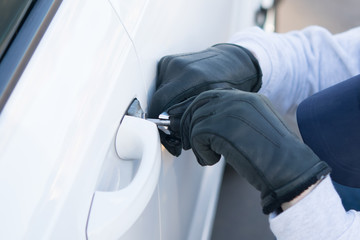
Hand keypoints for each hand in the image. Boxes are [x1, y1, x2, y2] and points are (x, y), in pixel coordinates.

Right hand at [148, 44, 261, 155]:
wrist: (232, 59)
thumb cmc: (229, 83)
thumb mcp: (215, 102)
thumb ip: (193, 115)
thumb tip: (174, 131)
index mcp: (193, 76)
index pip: (163, 103)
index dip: (163, 120)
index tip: (167, 131)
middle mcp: (179, 67)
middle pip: (158, 98)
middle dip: (162, 115)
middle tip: (172, 126)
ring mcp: (173, 62)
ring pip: (159, 91)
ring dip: (165, 104)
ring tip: (179, 112)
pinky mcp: (169, 60)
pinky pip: (162, 83)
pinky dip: (168, 93)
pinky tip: (181, 97)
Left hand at [180, 89, 330, 213]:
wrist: (289, 169)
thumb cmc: (276, 157)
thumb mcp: (256, 129)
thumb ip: (235, 121)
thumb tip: (205, 124)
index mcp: (249, 98)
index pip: (212, 96)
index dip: (198, 112)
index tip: (193, 128)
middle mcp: (238, 99)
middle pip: (199, 104)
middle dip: (189, 124)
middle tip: (191, 144)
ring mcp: (228, 111)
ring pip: (195, 122)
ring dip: (198, 143)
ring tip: (211, 157)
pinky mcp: (219, 127)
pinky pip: (196, 136)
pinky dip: (202, 153)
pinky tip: (215, 161)